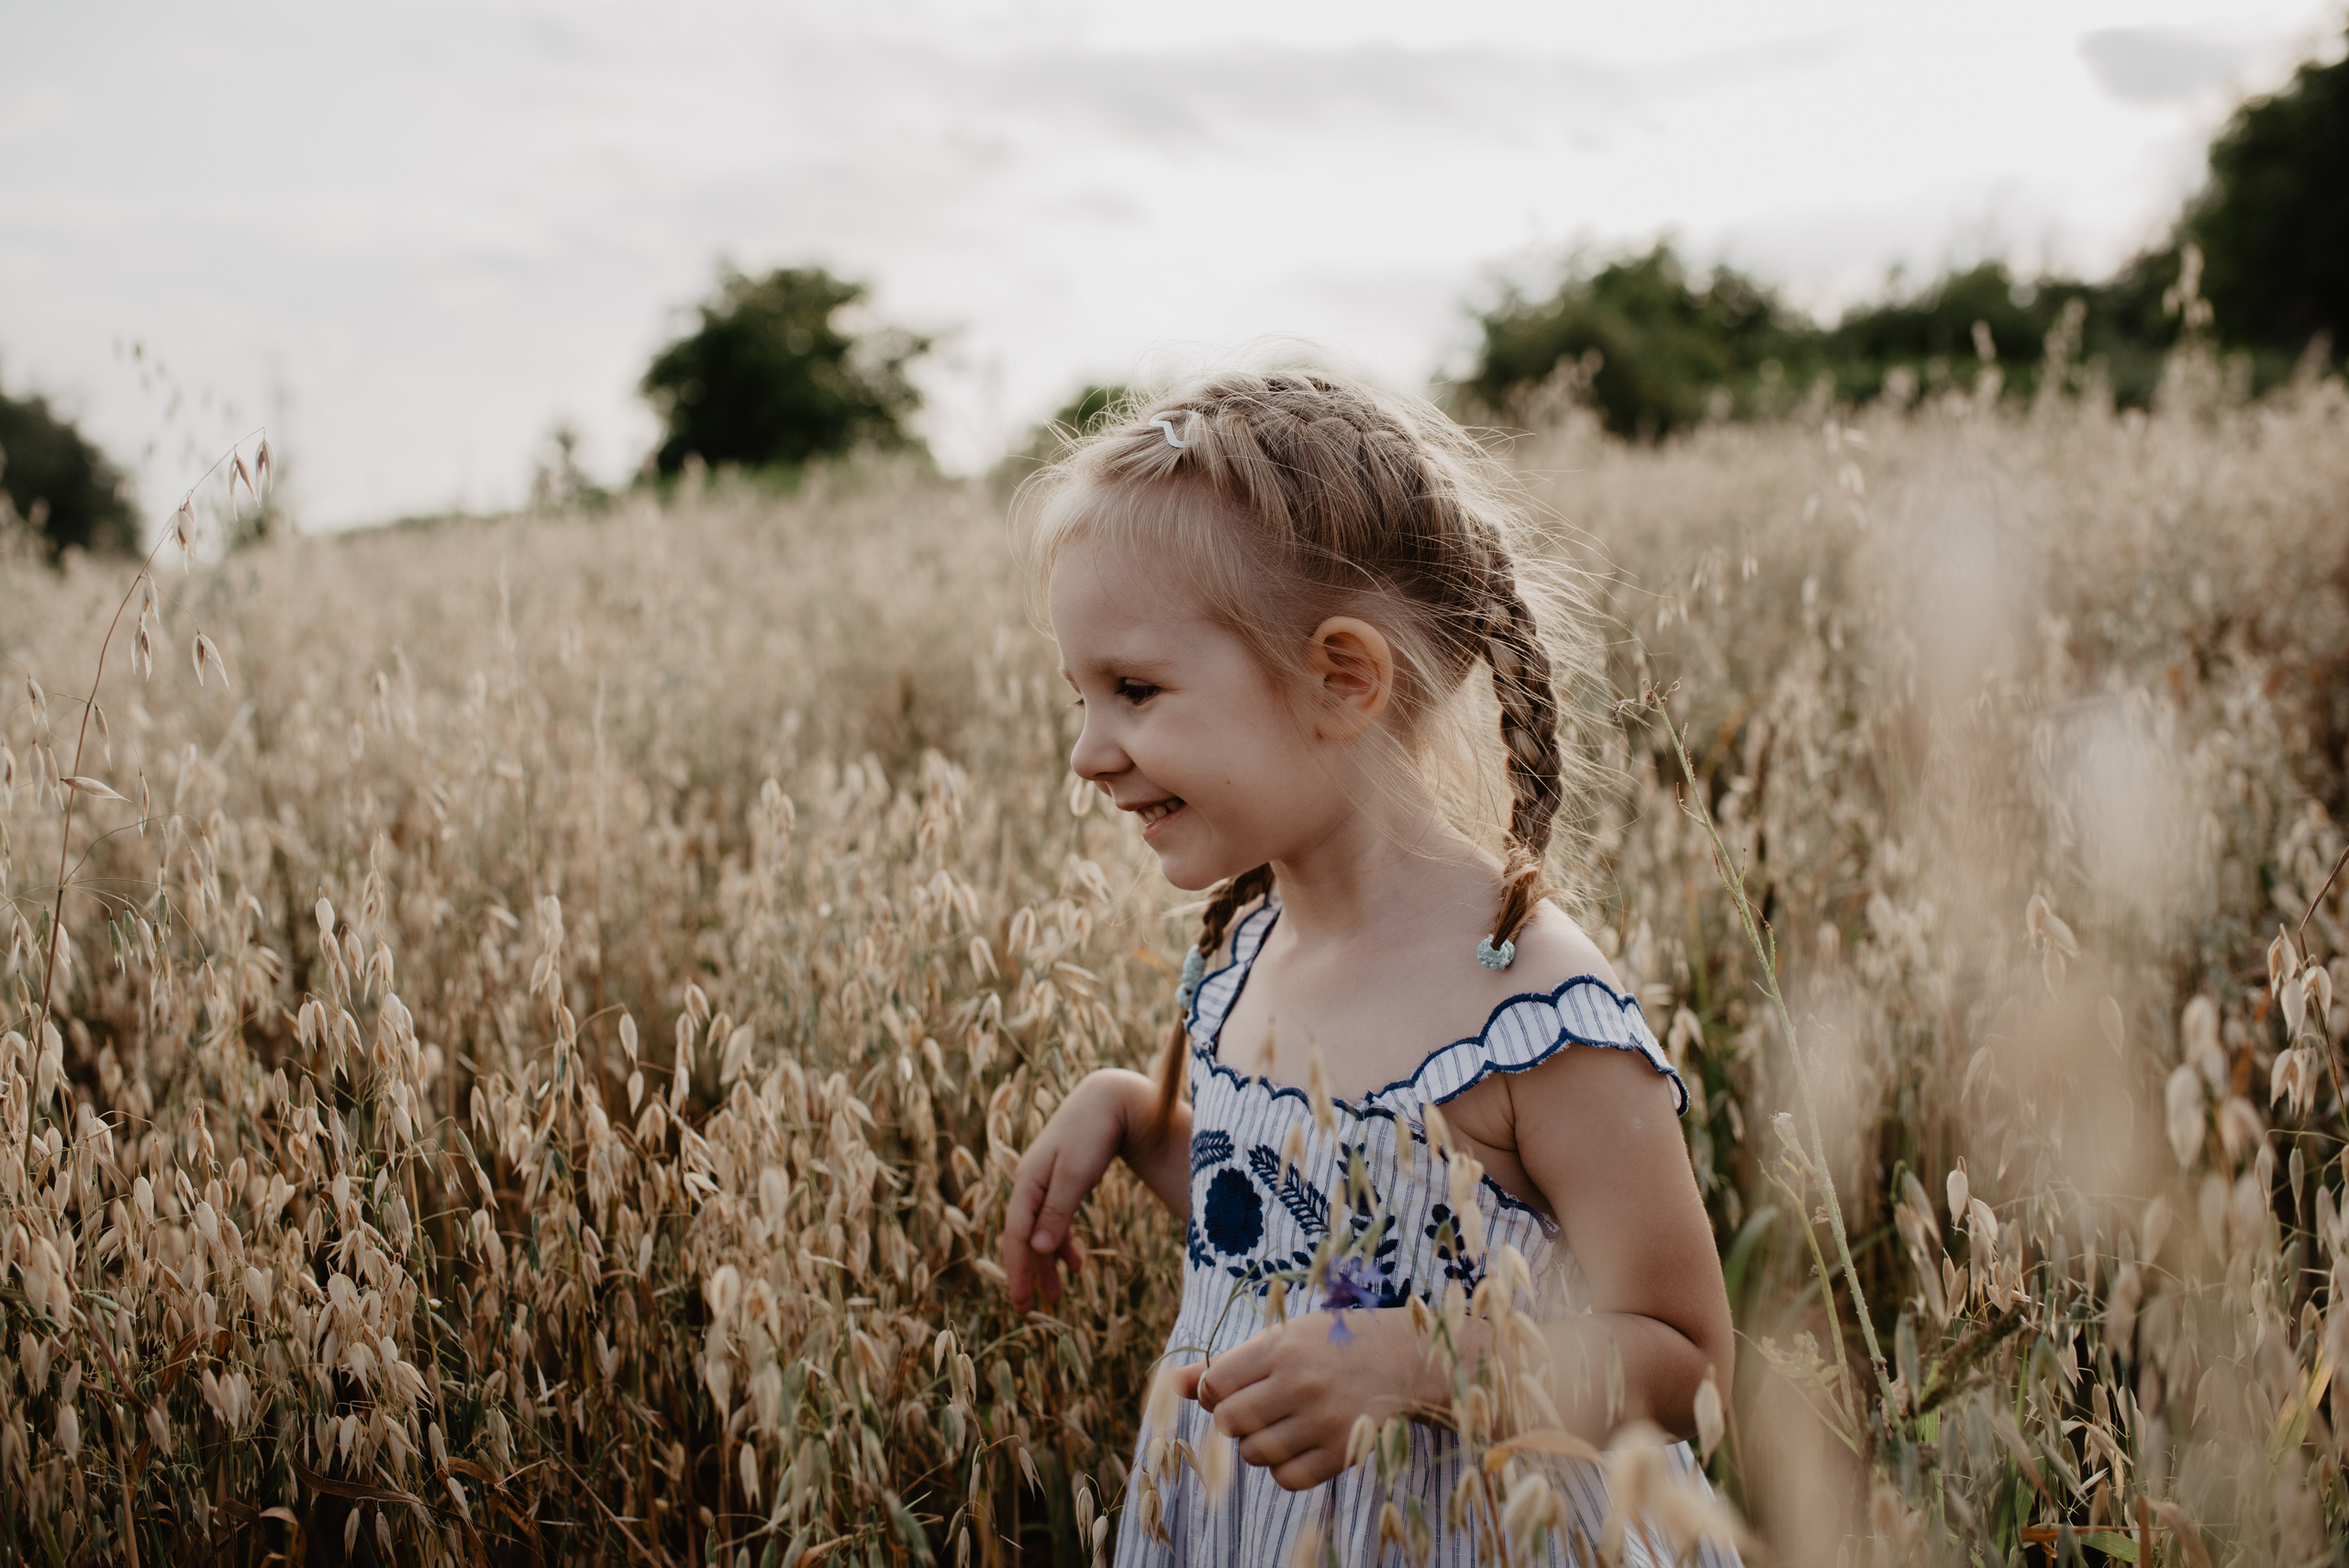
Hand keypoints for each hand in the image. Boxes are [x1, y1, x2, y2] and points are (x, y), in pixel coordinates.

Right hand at [1000, 1070, 1147, 1310]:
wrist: (1113, 1098)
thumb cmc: (1094, 1133)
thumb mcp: (1075, 1174)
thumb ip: (1056, 1212)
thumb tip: (1036, 1250)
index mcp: (1028, 1181)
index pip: (1016, 1235)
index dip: (1017, 1271)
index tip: (1021, 1304)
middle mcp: (1032, 1183)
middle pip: (1024, 1236)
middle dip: (1028, 1273)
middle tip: (1028, 1310)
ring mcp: (1048, 1182)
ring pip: (1041, 1231)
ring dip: (1047, 1263)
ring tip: (1056, 1296)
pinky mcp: (1065, 1181)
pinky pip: (1057, 1220)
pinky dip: (1063, 1243)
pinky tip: (1075, 1263)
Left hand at [1178, 1310, 1435, 1490]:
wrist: (1400, 1359)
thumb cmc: (1329, 1344)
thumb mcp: (1281, 1338)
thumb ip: (1227, 1363)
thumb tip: (1173, 1383)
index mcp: (1281, 1349)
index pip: (1215, 1384)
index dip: (1215, 1391)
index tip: (1233, 1387)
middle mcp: (1300, 1384)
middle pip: (1228, 1422)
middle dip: (1233, 1419)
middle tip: (1257, 1407)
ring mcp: (1322, 1421)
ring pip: (1254, 1454)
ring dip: (1257, 1444)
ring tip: (1280, 1423)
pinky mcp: (1342, 1452)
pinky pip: (1287, 1478)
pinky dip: (1283, 1468)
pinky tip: (1298, 1444)